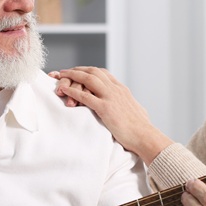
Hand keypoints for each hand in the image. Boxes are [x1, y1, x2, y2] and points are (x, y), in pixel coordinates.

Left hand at [50, 66, 173, 163]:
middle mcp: (115, 89)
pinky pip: (86, 96)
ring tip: (59, 77)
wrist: (145, 136)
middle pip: (93, 71)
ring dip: (72, 76)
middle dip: (76, 70)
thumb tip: (130, 105)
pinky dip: (73, 91)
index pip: (102, 72)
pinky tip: (64, 90)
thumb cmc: (141, 128)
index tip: (76, 71)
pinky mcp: (106, 108)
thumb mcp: (135, 109)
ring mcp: (111, 97)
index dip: (87, 70)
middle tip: (63, 71)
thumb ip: (128, 104)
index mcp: (121, 89)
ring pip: (88, 79)